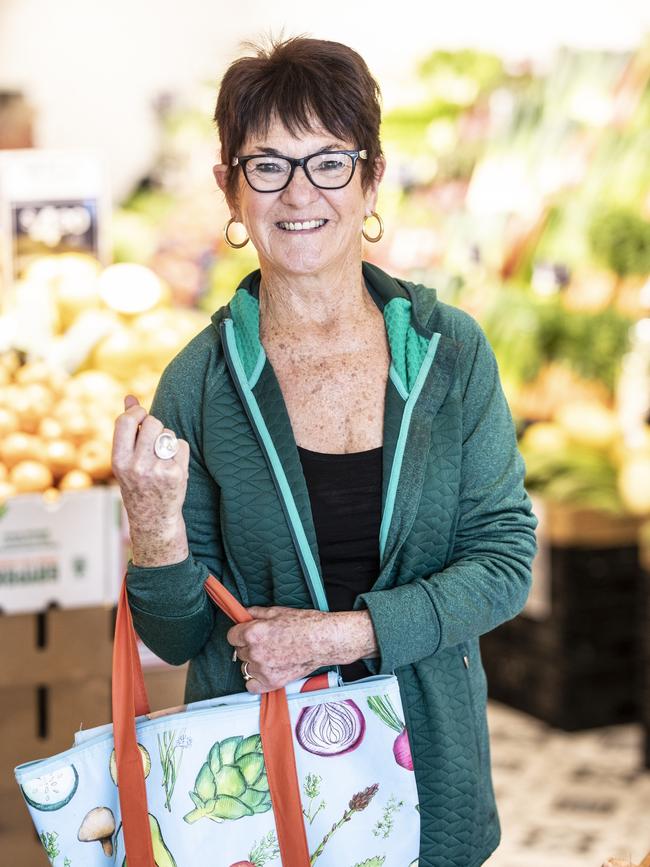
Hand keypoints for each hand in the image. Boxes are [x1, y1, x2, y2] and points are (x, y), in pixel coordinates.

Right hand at [112, 395, 189, 565]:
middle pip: (154, 423)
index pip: (126, 421)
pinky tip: (173, 466)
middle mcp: (135, 466)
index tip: (142, 418)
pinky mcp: (176, 474)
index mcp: (118, 460)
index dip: (137, 413)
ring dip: (167, 440)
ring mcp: (156, 471)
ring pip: (168, 433)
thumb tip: (129, 397)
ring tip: (161, 458)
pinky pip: (181, 445)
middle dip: (157, 428)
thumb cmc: (139, 484)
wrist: (153, 518)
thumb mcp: (126, 459)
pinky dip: (179, 452)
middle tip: (154, 443)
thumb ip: (128, 428)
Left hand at [227, 606, 378, 693]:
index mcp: (253, 633)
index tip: (246, 634)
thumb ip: (255, 613)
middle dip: (249, 647)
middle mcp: (255, 652)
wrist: (324, 640)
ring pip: (246, 667)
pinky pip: (251, 686)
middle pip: (239, 652)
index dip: (240, 633)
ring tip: (270, 656)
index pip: (231, 636)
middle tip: (265, 643)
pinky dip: (256, 681)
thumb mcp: (277, 611)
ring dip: (254, 662)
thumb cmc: (305, 624)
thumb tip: (244, 614)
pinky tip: (265, 672)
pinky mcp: (272, 682)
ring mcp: (263, 669)